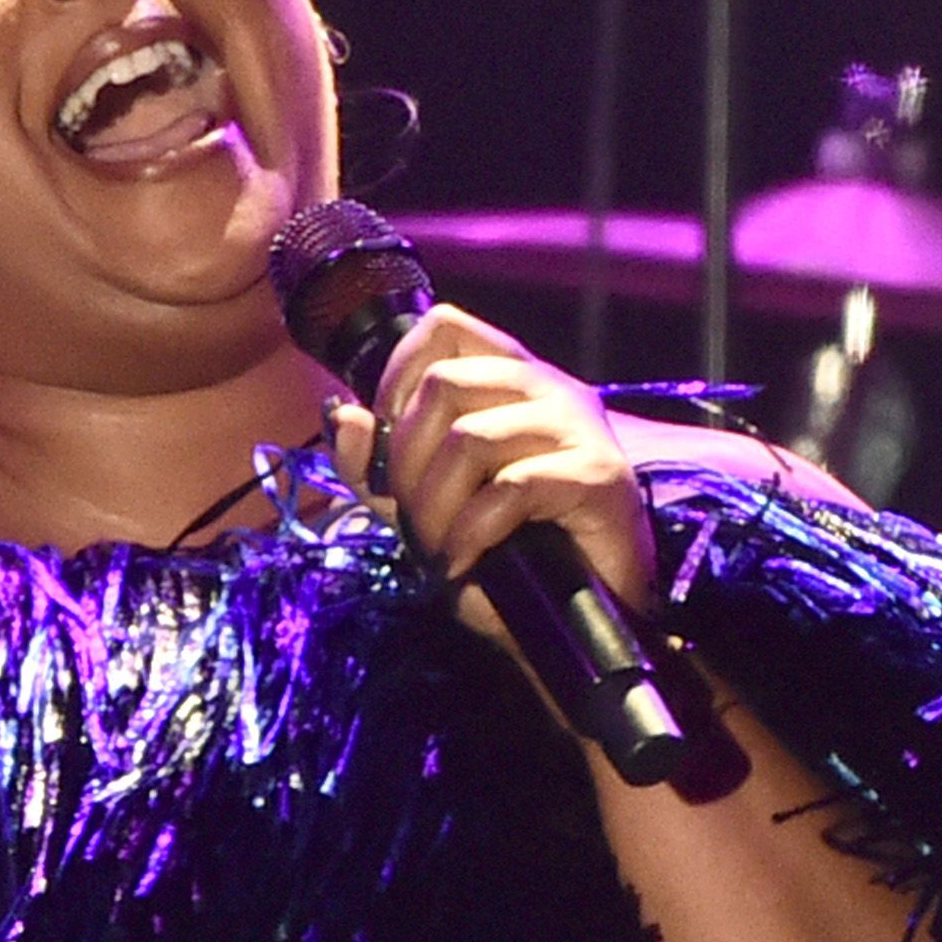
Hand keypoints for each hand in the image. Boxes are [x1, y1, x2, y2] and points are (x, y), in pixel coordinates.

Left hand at [329, 306, 656, 615]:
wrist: (584, 615)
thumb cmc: (512, 555)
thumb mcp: (427, 509)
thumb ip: (380, 465)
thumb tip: (343, 415)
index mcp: (510, 380)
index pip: (444, 326)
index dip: (398, 376)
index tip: (388, 446)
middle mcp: (548, 387)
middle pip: (443, 383)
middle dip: (406, 462)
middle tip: (415, 521)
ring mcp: (577, 426)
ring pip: (469, 436)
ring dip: (435, 506)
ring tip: (440, 548)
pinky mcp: (598, 473)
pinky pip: (509, 487)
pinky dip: (471, 532)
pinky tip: (466, 562)